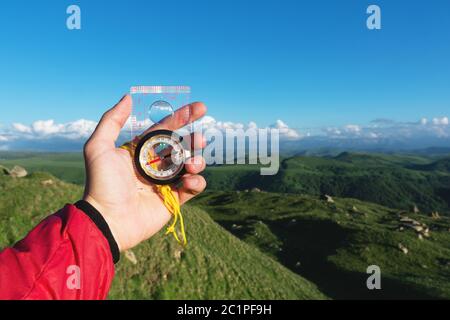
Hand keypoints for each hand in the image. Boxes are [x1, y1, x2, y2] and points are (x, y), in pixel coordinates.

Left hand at [82, 95, 206, 250]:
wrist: (108, 220)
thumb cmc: (102, 184)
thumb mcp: (98, 147)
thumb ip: (112, 120)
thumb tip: (128, 97)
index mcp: (140, 150)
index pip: (166, 129)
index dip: (183, 117)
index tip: (201, 107)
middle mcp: (154, 164)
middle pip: (182, 146)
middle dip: (194, 140)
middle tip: (200, 139)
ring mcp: (165, 182)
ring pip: (191, 165)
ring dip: (197, 161)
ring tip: (192, 164)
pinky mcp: (173, 200)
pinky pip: (193, 187)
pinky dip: (196, 182)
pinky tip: (189, 180)